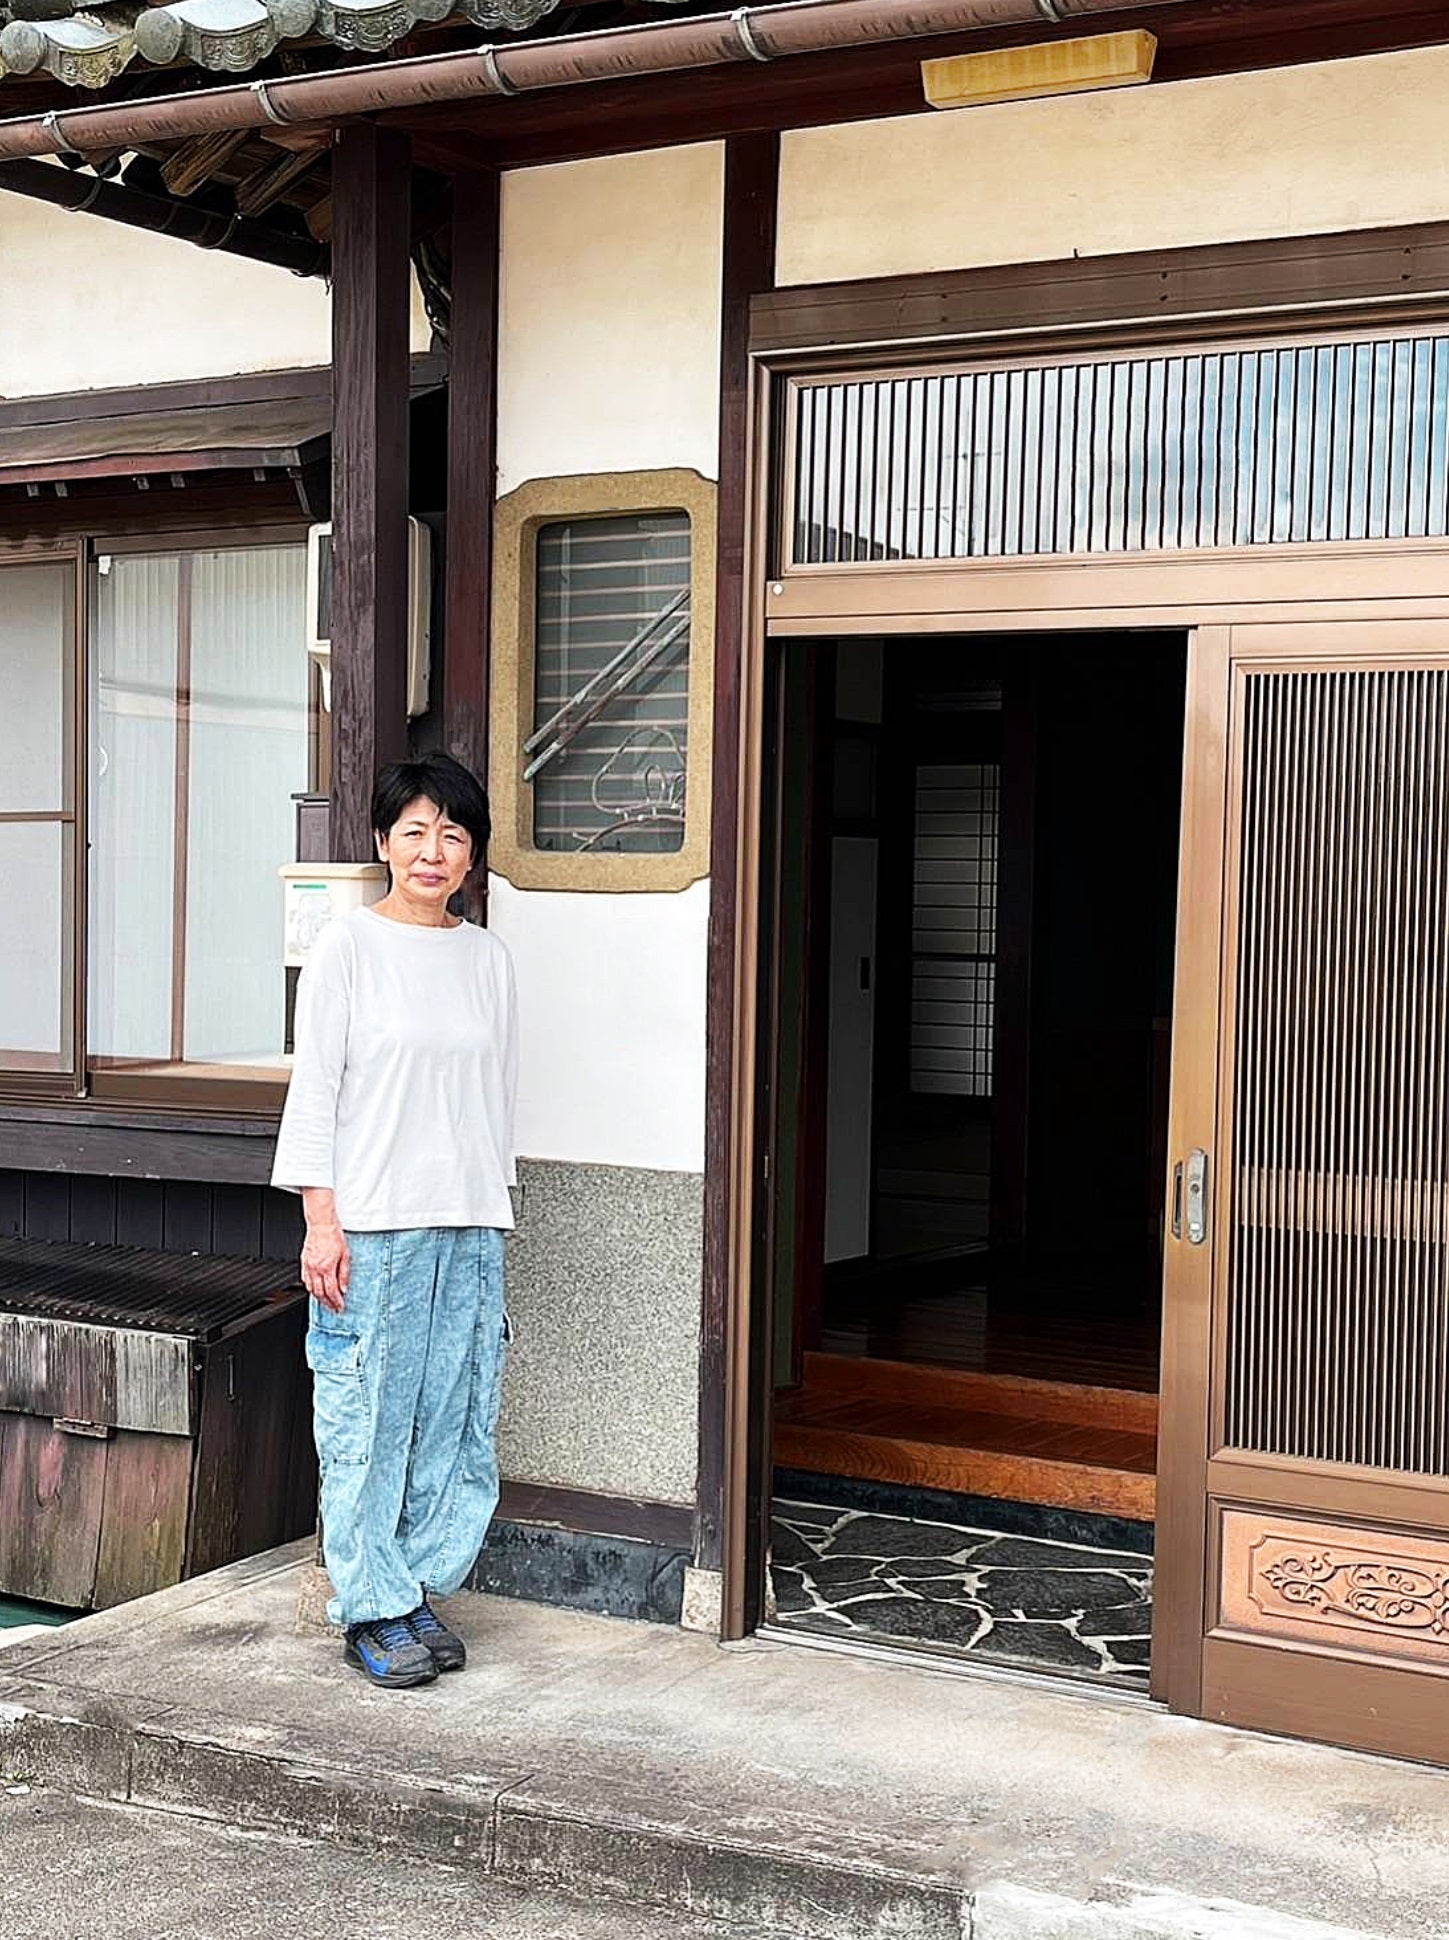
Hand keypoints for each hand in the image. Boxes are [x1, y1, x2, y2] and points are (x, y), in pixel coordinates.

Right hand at [300, 1196, 349, 1312]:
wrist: (321, 1225)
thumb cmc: (333, 1236)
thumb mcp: (345, 1255)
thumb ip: (344, 1273)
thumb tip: (344, 1287)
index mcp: (327, 1267)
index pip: (331, 1291)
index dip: (336, 1301)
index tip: (340, 1307)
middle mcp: (315, 1269)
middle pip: (320, 1293)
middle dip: (327, 1303)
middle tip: (333, 1308)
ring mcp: (308, 1266)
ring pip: (310, 1288)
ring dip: (318, 1297)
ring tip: (325, 1302)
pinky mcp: (304, 1262)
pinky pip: (305, 1280)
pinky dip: (310, 1288)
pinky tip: (315, 1289)